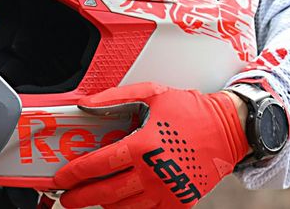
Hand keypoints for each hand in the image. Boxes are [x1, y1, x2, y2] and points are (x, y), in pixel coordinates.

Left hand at [53, 83, 247, 207]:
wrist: (229, 129)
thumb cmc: (189, 109)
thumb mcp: (149, 93)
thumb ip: (113, 98)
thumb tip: (85, 103)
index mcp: (143, 146)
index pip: (98, 165)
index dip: (75, 173)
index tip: (61, 178)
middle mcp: (154, 172)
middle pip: (107, 192)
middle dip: (81, 197)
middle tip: (66, 198)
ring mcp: (168, 191)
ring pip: (126, 207)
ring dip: (103, 204)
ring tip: (90, 199)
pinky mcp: (180, 202)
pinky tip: (119, 204)